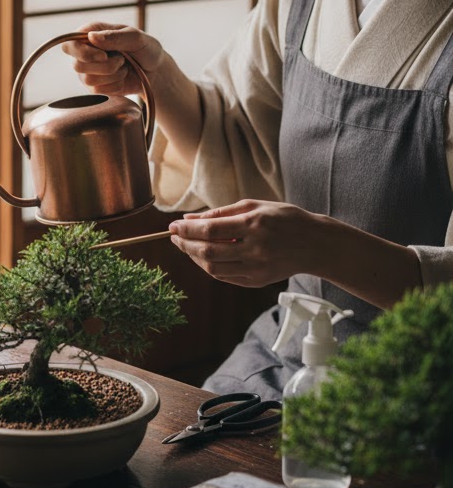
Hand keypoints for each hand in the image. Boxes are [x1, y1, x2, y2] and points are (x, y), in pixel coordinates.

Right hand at [61, 22, 164, 97]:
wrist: (155, 71)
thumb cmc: (145, 49)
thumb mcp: (136, 38)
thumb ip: (114, 36)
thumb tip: (91, 37)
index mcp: (91, 34)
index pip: (69, 44)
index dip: (82, 52)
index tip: (104, 55)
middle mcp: (85, 52)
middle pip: (77, 65)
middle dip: (105, 66)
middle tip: (121, 60)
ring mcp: (88, 71)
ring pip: (88, 80)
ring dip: (112, 75)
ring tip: (123, 67)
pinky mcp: (95, 87)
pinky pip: (99, 91)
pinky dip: (116, 85)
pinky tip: (122, 77)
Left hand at [168, 199, 325, 287]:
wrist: (315, 244)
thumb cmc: (283, 219)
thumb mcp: (254, 206)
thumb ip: (220, 213)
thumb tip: (189, 219)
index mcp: (254, 225)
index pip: (210, 230)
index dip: (186, 230)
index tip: (172, 226)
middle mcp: (255, 249)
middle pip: (208, 251)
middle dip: (185, 244)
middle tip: (173, 237)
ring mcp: (257, 269)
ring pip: (213, 268)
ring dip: (194, 257)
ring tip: (186, 246)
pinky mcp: (258, 282)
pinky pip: (224, 277)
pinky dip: (208, 267)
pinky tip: (203, 256)